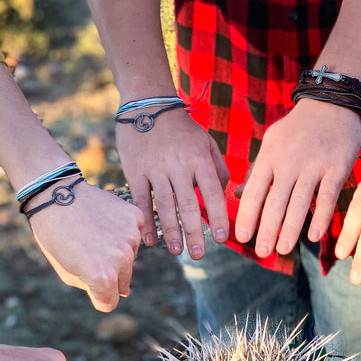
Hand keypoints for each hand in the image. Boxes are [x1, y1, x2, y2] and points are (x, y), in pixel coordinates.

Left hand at [29, 183, 142, 311]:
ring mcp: (131, 237)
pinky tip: (106, 223)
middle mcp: (122, 259)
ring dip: (116, 252)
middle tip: (87, 253)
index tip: (87, 279)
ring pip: (130, 257)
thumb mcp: (66, 270)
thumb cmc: (55, 235)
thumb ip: (92, 288)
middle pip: (123, 281)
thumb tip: (124, 292)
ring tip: (94, 235)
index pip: (110, 302)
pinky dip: (124, 232)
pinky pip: (136, 234)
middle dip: (108, 273)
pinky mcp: (136, 218)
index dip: (98, 296)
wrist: (56, 194)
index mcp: (102, 276)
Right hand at [117, 107, 228, 257]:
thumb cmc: (183, 129)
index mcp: (199, 159)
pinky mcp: (135, 171)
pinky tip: (150, 240)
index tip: (222, 238)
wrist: (148, 105)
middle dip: (194, 232)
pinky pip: (141, 199)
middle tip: (199, 255)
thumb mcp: (207, 143)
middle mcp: (178, 166)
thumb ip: (218, 169)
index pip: (212, 192)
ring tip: (177, 252)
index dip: (217, 216)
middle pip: (187, 204)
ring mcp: (155, 169)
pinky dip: (145, 221)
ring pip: (164, 204)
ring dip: (171, 230)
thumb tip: (224, 197)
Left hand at [234, 99, 360, 256]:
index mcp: (270, 156)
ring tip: (284, 249)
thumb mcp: (271, 143)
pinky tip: (314, 237)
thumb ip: (257, 171)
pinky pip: (328, 197)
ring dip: (291, 229)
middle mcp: (289, 162)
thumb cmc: (297, 129)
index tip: (241, 237)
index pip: (254, 191)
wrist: (331, 104)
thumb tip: (236, 196)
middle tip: (262, 252)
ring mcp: (313, 165)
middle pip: (275, 201)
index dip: (247, 215)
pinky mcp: (336, 168)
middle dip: (267, 229)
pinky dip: (321, 218)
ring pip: (300, 202)